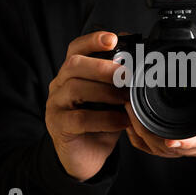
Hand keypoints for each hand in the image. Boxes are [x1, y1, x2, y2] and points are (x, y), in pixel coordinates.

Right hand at [45, 31, 129, 181]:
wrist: (87, 155)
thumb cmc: (101, 122)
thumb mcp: (113, 98)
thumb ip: (120, 81)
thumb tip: (139, 60)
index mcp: (73, 74)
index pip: (76, 49)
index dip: (92, 40)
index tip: (113, 39)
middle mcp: (59, 85)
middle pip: (73, 64)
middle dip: (103, 67)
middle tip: (127, 76)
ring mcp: (55, 105)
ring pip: (75, 88)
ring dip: (106, 93)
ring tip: (127, 101)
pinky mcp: (57, 125)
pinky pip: (79, 118)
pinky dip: (105, 118)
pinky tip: (122, 121)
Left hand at [125, 85, 195, 161]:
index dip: (188, 141)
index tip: (170, 139)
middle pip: (176, 148)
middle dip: (151, 132)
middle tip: (132, 108)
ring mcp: (195, 152)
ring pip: (164, 151)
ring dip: (144, 134)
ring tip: (130, 111)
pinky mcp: (186, 151)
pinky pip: (160, 151)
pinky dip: (143, 139)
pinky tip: (133, 125)